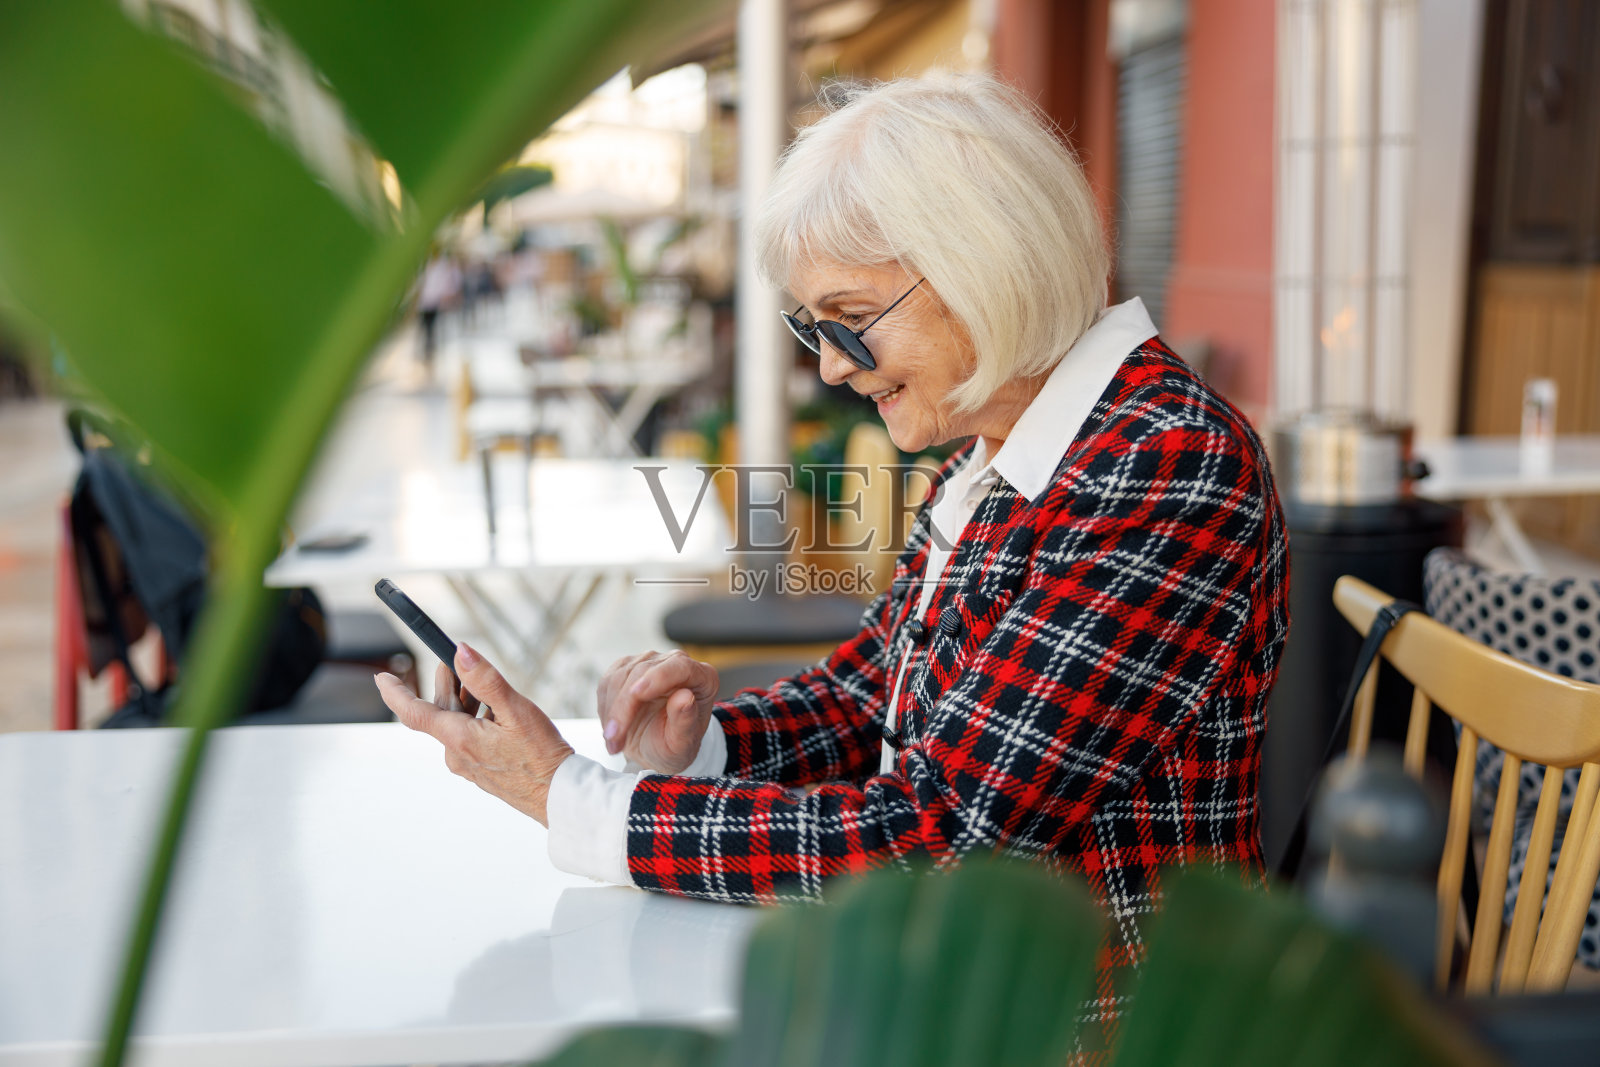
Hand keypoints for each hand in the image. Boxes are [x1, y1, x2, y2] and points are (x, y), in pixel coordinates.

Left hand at [375, 642, 573, 824]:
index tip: (382, 677)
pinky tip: (498, 714)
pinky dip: (477, 719)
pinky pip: (469, 739)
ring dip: (467, 702)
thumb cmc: (542, 756)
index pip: (415, 713)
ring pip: (457, 725)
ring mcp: (468, 765)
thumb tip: (461, 653)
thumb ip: (486, 680)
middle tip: (456, 661)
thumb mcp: (517, 710)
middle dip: (448, 685)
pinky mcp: (481, 770)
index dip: (395, 692)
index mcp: (460, 740)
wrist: (558, 796)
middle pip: (441, 713)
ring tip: (487, 687)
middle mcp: (458, 755)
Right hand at [596, 650, 718, 773]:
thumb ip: (685, 722)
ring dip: (612, 710)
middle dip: (624, 706)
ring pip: (621, 675)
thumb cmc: (674, 745)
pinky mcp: (627, 668)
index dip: (658, 677)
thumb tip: (684, 697)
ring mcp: (650, 663)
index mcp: (702, 678)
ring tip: (614, 740)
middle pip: (644, 671)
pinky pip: (608, 681)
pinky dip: (606, 707)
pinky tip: (612, 727)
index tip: (636, 694)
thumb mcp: (682, 744)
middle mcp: (676, 664)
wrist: (657, 748)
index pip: (680, 667)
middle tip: (615, 737)